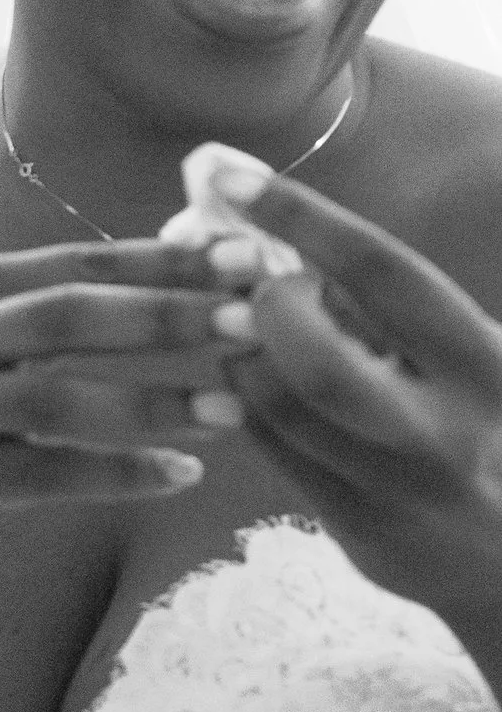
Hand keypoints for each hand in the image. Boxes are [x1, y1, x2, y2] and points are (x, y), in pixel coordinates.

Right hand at [0, 238, 241, 560]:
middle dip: (171, 313)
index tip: (243, 252)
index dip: (163, 256)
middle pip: (72, 315)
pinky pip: (42, 474)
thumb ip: (32, 307)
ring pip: (61, 396)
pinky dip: (115, 475)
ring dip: (156, 401)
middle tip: (256, 318)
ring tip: (237, 409)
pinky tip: (178, 477)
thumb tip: (158, 279)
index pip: (77, 262)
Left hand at [214, 173, 501, 629]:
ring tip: (249, 332)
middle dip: (265, 308)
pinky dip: (246, 402)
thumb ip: (388, 307)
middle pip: (313, 359)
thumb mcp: (469, 353)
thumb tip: (279, 239)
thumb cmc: (488, 423)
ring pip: (275, 408)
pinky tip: (254, 382)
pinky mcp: (360, 533)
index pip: (382, 273)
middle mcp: (445, 431)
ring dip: (241, 353)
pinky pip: (273, 452)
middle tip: (257, 287)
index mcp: (482, 364)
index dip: (302, 219)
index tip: (234, 178)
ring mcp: (399, 491)